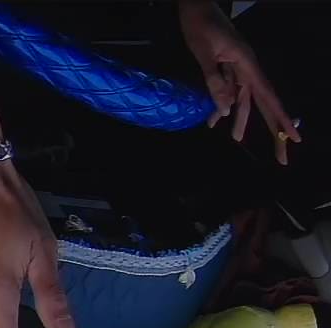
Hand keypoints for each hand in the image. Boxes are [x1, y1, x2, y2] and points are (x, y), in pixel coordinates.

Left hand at [179, 0, 300, 163]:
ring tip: (236, 139)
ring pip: (243, 99)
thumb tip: (226, 110)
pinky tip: (213, 121)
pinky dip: (221, 104)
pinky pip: (229, 90)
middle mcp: (248, 69)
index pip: (268, 97)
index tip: (293, 137)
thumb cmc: (201, 27)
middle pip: (263, 103)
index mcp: (248, 64)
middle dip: (271, 128)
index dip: (281, 118)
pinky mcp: (227, 67)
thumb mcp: (205, 54)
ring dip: (239, 118)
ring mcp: (238, 68)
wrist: (195, 8)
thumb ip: (215, 81)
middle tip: (281, 152)